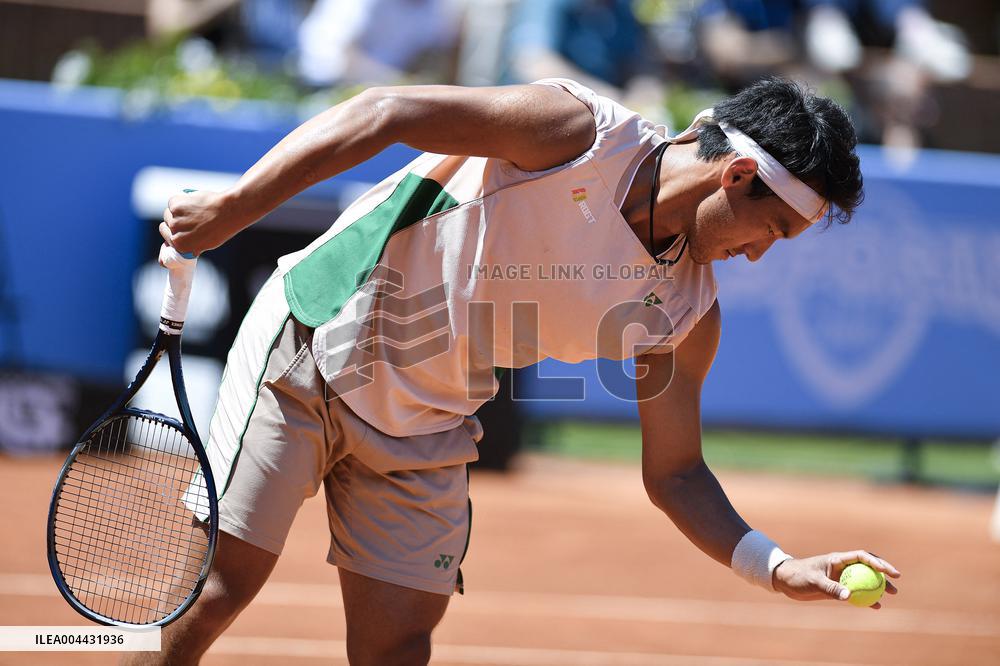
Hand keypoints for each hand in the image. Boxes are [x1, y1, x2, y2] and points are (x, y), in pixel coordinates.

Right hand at [159, 189, 246, 256]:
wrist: (228, 212)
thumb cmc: (220, 228)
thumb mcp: (204, 244)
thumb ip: (188, 246)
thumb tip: (171, 253)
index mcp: (181, 247)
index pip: (166, 240)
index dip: (172, 233)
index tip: (178, 229)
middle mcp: (175, 236)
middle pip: (164, 226)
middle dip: (173, 222)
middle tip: (189, 218)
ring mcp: (174, 221)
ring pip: (168, 213)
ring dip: (177, 210)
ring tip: (195, 210)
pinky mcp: (175, 206)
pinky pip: (172, 202)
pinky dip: (181, 200)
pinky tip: (194, 202)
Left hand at [773, 550, 899, 609]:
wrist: (785, 581)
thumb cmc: (798, 576)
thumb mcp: (814, 582)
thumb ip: (831, 589)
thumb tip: (849, 596)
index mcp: (837, 559)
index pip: (861, 557)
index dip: (876, 562)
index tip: (888, 571)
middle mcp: (842, 566)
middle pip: (867, 567)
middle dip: (883, 572)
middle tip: (896, 580)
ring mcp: (840, 577)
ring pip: (864, 580)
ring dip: (877, 585)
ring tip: (891, 594)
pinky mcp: (837, 588)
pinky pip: (855, 592)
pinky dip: (866, 598)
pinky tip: (876, 606)